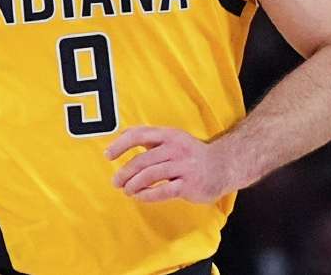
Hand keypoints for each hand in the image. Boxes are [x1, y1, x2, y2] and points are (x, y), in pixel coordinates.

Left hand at [105, 126, 230, 203]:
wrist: (223, 166)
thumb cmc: (189, 153)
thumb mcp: (171, 138)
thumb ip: (148, 136)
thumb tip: (120, 134)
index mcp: (168, 134)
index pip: (138, 135)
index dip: (120, 145)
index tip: (107, 156)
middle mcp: (175, 148)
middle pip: (142, 160)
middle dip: (124, 172)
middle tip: (116, 182)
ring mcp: (183, 166)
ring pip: (150, 176)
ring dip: (133, 185)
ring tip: (127, 190)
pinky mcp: (189, 184)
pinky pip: (163, 191)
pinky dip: (147, 195)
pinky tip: (140, 197)